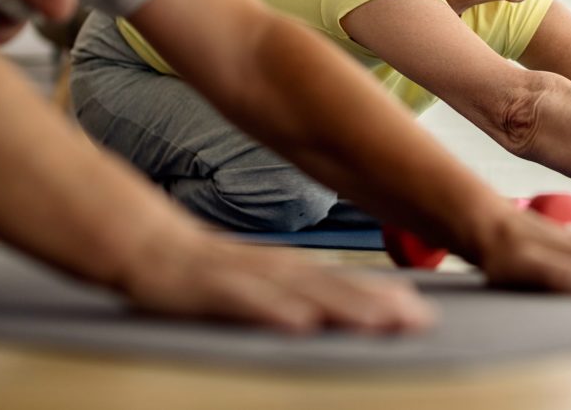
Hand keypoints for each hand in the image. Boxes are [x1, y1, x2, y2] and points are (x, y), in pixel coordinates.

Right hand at [120, 231, 435, 333]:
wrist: (146, 246)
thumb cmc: (207, 270)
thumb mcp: (260, 281)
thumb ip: (301, 293)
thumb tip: (348, 312)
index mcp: (288, 270)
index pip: (345, 285)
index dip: (385, 299)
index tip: (425, 316)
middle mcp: (272, 270)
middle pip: (332, 289)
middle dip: (377, 306)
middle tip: (419, 322)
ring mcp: (240, 277)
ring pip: (298, 293)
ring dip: (341, 307)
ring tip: (380, 323)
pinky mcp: (206, 288)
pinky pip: (242, 302)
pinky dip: (273, 311)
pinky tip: (301, 324)